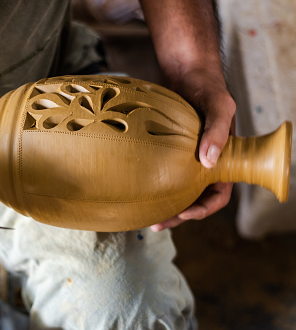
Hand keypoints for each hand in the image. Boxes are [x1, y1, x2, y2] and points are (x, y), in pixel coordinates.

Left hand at [151, 68, 235, 231]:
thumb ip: (217, 131)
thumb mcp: (218, 106)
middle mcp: (204, 162)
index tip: (186, 213)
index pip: (220, 194)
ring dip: (165, 203)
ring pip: (178, 189)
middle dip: (179, 214)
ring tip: (146, 215)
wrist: (187, 72)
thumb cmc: (208, 87)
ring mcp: (186, 158)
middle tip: (158, 224)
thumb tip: (208, 162)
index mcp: (224, 159)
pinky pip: (164, 172)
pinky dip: (155, 184)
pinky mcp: (170, 151)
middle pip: (195, 198)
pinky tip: (138, 190)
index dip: (205, 208)